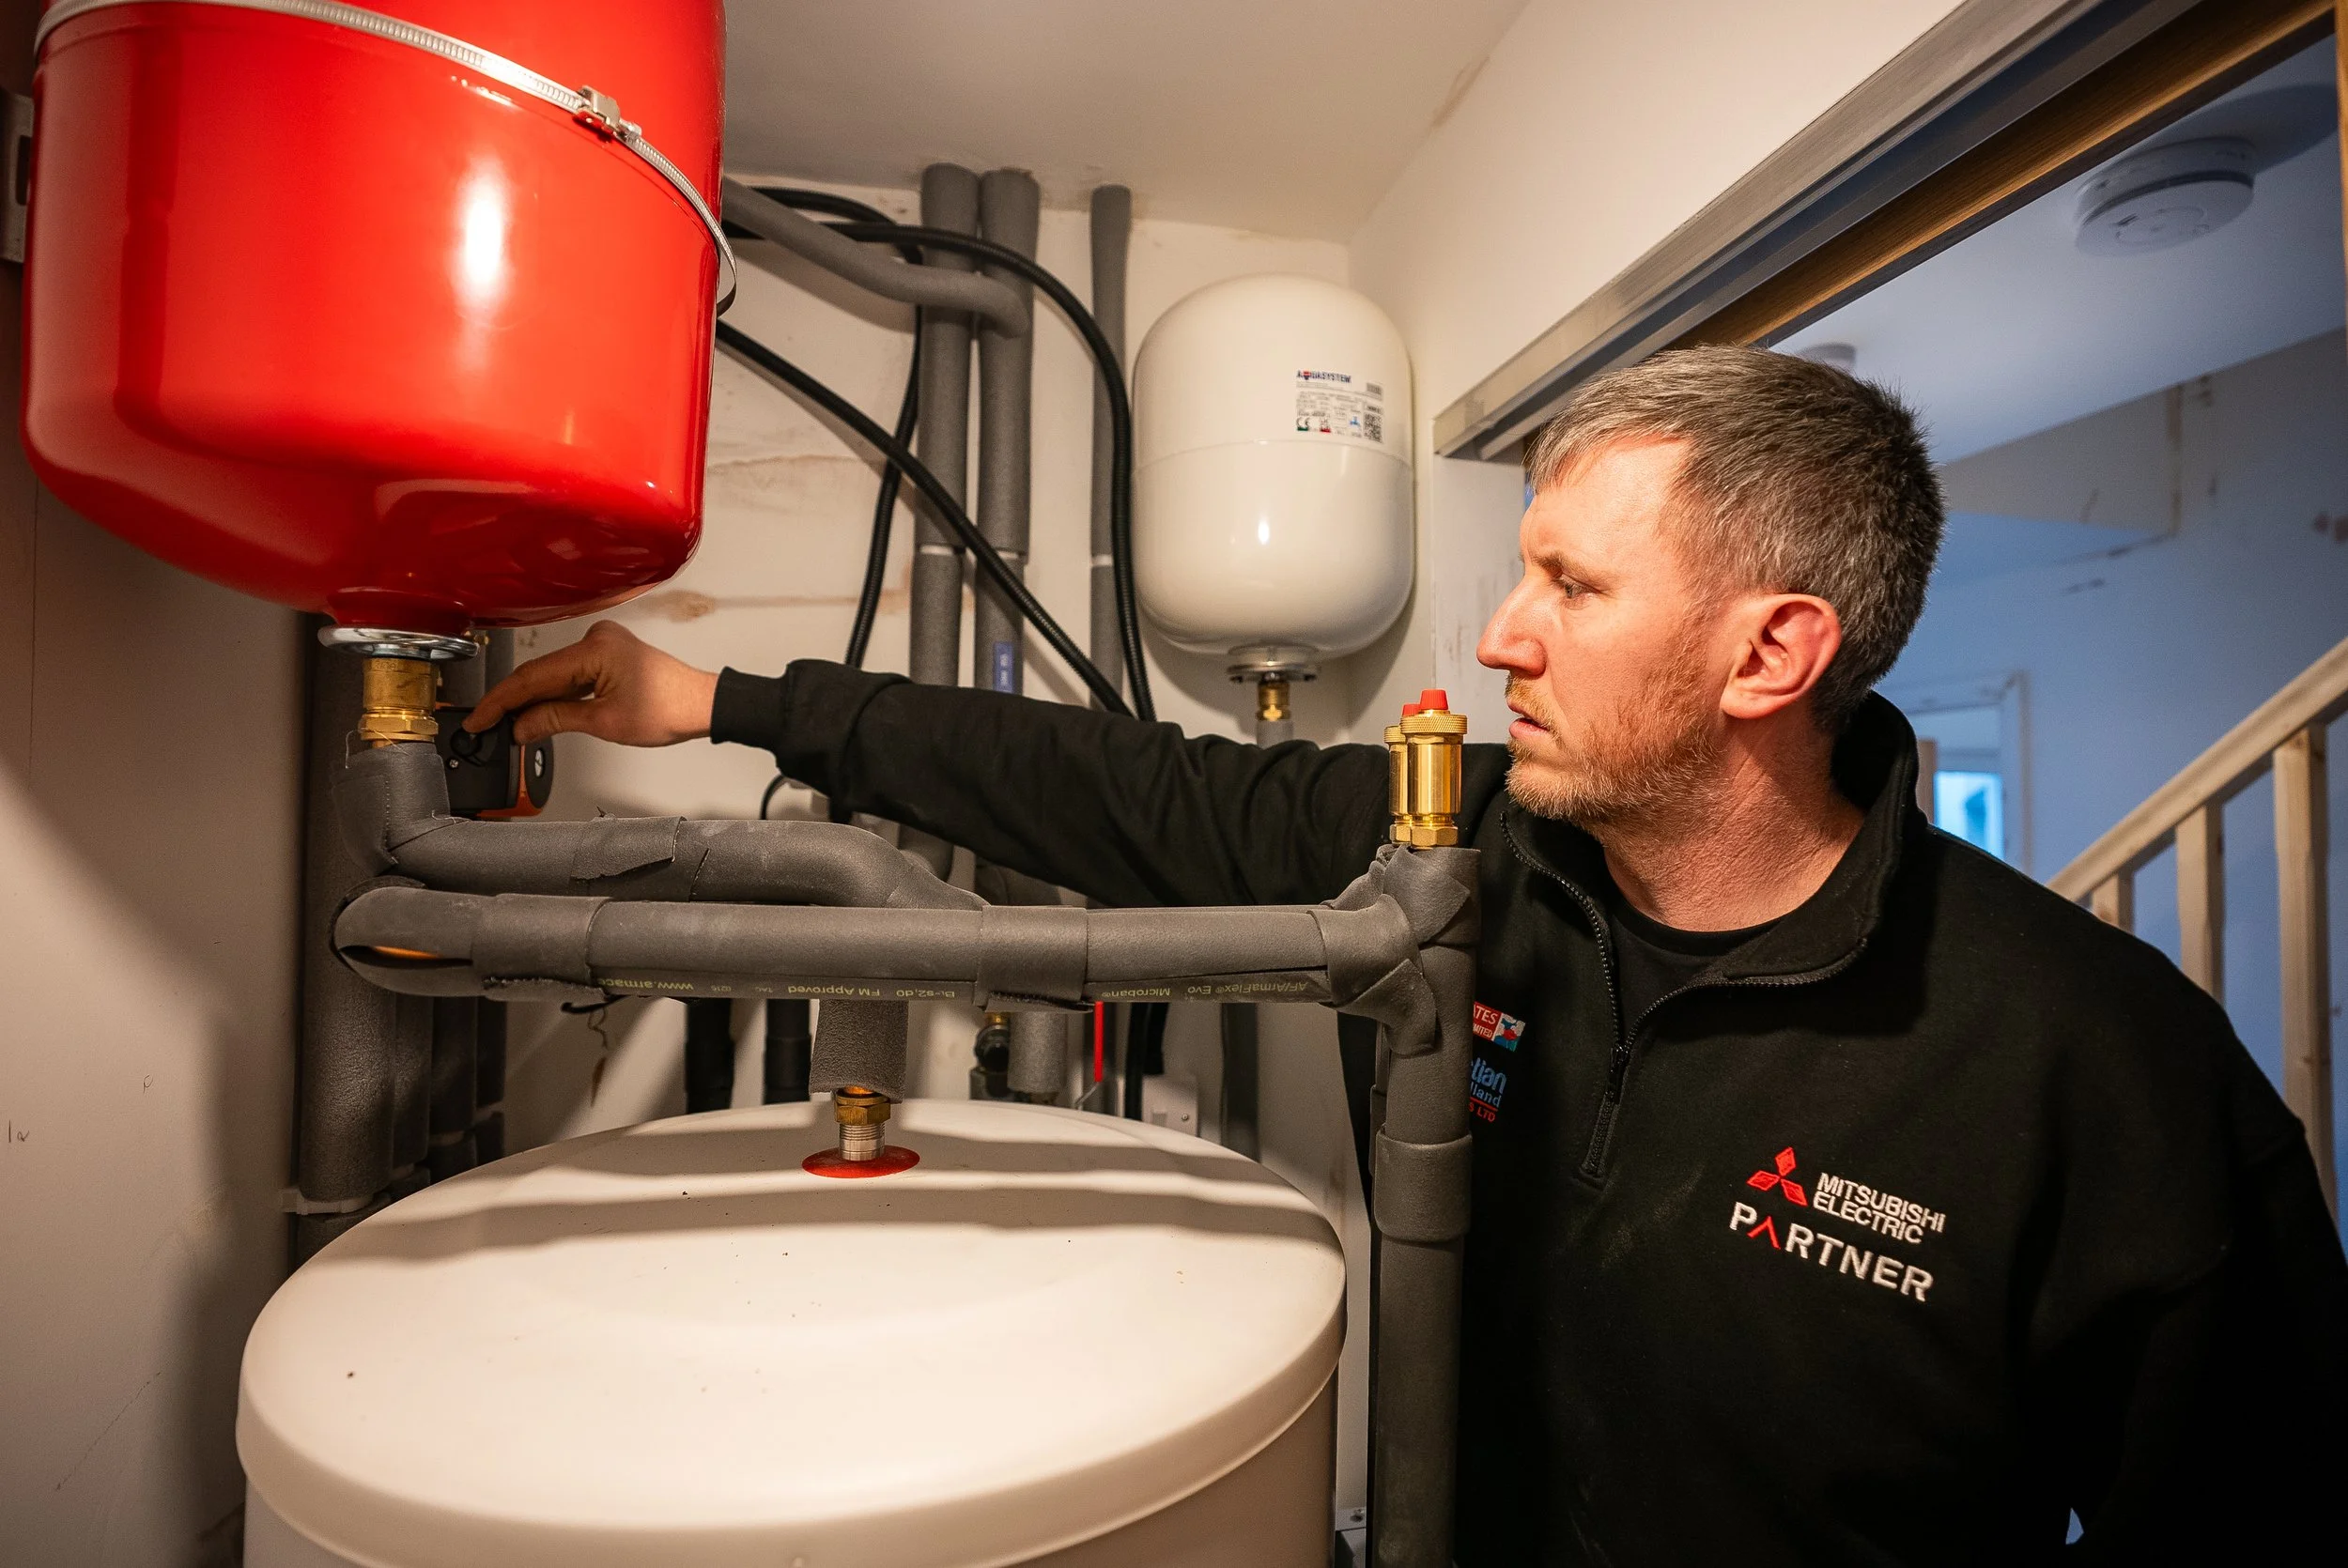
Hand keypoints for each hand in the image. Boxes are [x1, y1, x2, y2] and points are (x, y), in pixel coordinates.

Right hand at [466, 621, 719, 746]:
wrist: (701, 704)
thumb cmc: (669, 708)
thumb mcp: (604, 722)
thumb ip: (555, 720)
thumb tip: (521, 727)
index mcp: (593, 650)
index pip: (532, 677)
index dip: (500, 702)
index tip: (479, 719)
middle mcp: (596, 639)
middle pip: (540, 674)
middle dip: (513, 702)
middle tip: (486, 726)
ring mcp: (603, 644)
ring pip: (555, 675)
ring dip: (534, 700)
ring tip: (509, 725)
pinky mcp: (608, 654)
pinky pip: (571, 674)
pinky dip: (556, 694)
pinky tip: (539, 712)